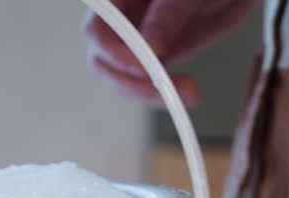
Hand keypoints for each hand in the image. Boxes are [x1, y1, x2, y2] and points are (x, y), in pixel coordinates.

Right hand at [84, 0, 260, 107]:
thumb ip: (170, 11)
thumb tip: (149, 48)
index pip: (98, 28)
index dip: (113, 51)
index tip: (142, 68)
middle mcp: (122, 18)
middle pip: (103, 60)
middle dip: (131, 81)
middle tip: (166, 89)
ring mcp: (138, 39)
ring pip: (123, 78)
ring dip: (150, 93)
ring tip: (190, 92)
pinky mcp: (157, 56)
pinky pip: (148, 82)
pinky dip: (165, 94)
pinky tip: (190, 93)